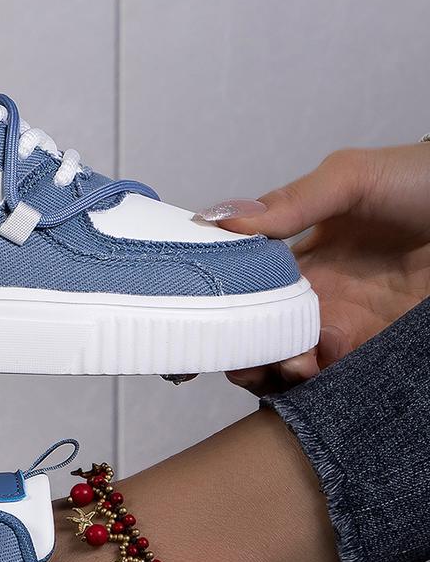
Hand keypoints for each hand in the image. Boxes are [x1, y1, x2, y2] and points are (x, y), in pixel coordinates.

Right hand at [198, 143, 429, 395]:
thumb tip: (220, 221)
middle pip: (256, 332)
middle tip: (223, 351)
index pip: (245, 284)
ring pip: (282, 363)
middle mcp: (316, 297)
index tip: (191, 307)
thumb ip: (291, 200)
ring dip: (262, 370)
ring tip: (270, 361)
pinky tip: (301, 368)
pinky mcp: (368, 356)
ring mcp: (341, 329)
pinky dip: (300, 386)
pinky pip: (324, 382)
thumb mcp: (354, 176)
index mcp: (302, 255)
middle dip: (231, 348)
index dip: (216, 298)